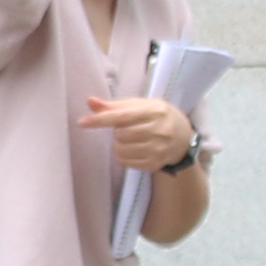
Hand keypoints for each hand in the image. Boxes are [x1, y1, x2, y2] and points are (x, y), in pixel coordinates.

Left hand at [81, 94, 200, 172]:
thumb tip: (90, 102)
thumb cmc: (157, 117)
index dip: (100, 119)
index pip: (122, 116)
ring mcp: (158, 149)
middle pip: (120, 134)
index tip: (82, 122)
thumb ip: (115, 105)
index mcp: (154, 111)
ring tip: (131, 138)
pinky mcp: (155, 164)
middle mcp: (159, 130)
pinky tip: (134, 148)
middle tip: (127, 128)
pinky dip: (123, 155)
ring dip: (119, 144)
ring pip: (121, 149)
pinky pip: (126, 162)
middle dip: (117, 132)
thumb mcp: (141, 105)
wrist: (183, 137)